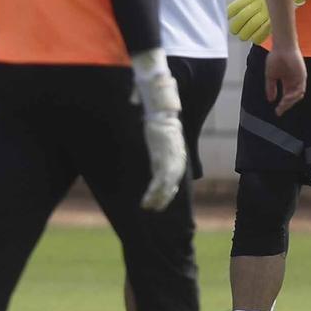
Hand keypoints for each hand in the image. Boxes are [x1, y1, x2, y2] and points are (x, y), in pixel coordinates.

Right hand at [132, 55, 187, 210]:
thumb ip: (149, 118)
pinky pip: (159, 182)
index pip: (174, 169)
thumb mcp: (154, 114)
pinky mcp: (162, 159)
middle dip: (166, 195)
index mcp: (174, 145)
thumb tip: (134, 102)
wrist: (160, 104)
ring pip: (166, 185)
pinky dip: (154, 194)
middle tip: (157, 207)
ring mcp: (170, 158)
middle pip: (173, 180)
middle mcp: (176, 154)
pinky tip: (146, 203)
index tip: (164, 193)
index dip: (170, 183)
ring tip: (151, 208)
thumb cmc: (156, 105)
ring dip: (159, 198)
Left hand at [226, 0, 275, 42]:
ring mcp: (267, 12)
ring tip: (243, 37)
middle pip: (243, 16)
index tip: (228, 17)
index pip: (237, 6)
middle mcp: (259, 4)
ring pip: (253, 24)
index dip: (230, 13)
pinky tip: (254, 40)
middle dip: (236, 26)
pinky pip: (265, 30)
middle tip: (234, 31)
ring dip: (246, 33)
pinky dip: (258, 37)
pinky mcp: (274, 20)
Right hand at [265, 47, 307, 115]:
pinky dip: (294, 95)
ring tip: (282, 104)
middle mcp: (293, 82)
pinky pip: (300, 89)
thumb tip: (270, 100)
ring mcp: (299, 80)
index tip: (277, 112)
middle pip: (292, 98)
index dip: (282, 105)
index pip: (286, 97)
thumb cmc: (276, 58)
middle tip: (279, 111)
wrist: (281, 48)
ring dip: (290, 102)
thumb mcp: (270, 76)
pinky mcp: (302, 76)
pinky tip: (287, 97)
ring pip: (297, 95)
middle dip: (286, 106)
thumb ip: (271, 88)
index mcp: (286, 82)